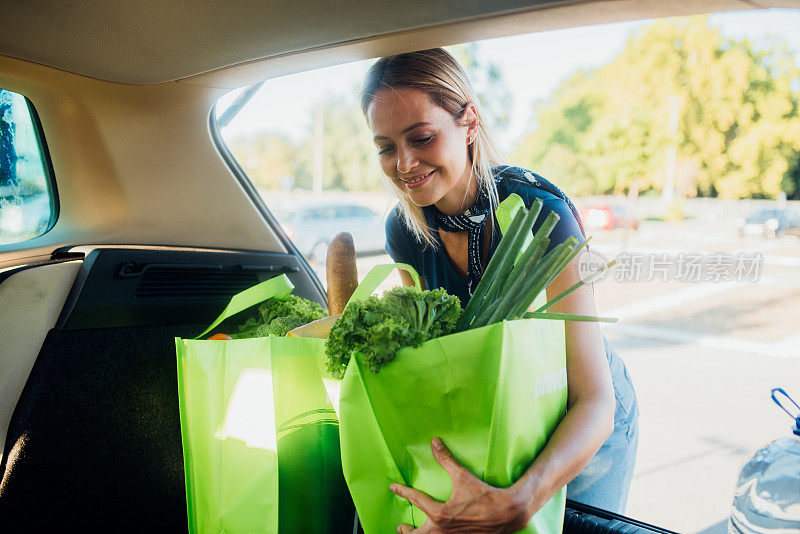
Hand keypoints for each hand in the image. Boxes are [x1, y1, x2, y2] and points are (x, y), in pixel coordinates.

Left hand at [390, 438, 530, 532]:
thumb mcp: (463, 476)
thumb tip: (435, 443)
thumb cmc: (484, 495)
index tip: (394, 487)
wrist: (507, 513)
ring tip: (412, 533)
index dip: (402, 491)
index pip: (415, 500)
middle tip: (401, 527)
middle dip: (406, 532)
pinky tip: (436, 533)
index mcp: (439, 514)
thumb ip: (446, 460)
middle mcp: (443, 531)